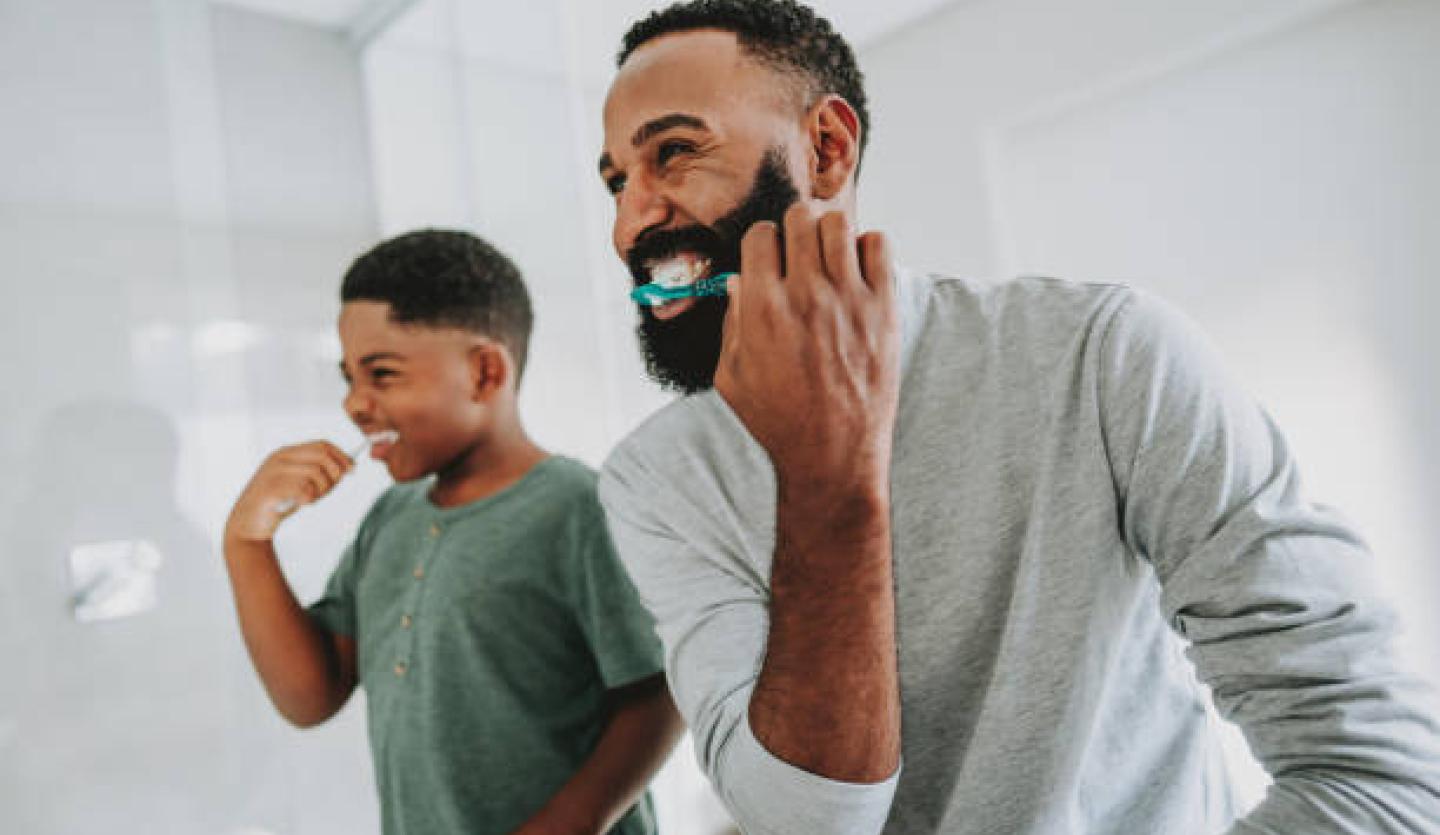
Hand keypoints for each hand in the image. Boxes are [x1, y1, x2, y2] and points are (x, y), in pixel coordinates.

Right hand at [224, 441, 352, 545]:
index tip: (352, 470)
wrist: (248, 524)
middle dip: (334, 474)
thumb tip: (347, 467)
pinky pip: (303, 489)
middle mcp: (279, 458)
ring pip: (315, 473)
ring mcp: (273, 472)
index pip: (322, 445)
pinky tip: (303, 504)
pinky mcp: (270, 489)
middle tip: (327, 492)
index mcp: (286, 453)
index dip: (341, 456)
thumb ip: (318, 473)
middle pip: (322, 456)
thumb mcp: (299, 483)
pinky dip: (309, 499)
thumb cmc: (278, 503)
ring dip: (321, 490)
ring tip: (311, 500)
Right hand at [714, 204, 899, 498]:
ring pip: (839, 223)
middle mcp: (804, 296)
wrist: (832, 453)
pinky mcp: (882, 307)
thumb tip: (738, 281)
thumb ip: (731, 323)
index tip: (769, 261)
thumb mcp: (731, 376)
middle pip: (799, 219)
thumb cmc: (779, 419)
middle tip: (800, 256)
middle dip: (795, 231)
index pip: (760, 235)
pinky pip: (878, 244)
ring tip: (829, 260)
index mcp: (762, 308)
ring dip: (830, 235)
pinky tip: (857, 274)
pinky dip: (867, 249)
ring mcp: (848, 299)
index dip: (763, 244)